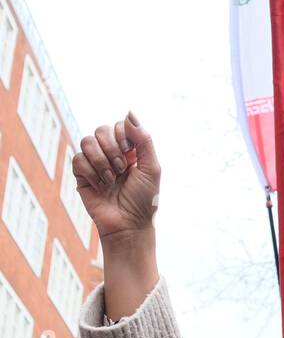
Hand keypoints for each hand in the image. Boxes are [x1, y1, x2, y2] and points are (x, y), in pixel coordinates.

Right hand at [74, 114, 162, 319]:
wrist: (128, 225)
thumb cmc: (144, 199)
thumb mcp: (152, 168)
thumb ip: (143, 139)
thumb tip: (129, 112)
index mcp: (131, 150)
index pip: (119, 126)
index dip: (122, 135)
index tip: (130, 152)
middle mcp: (112, 154)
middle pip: (100, 130)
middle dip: (112, 148)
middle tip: (122, 169)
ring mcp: (95, 163)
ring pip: (86, 142)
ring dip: (101, 160)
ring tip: (112, 179)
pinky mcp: (81, 175)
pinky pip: (77, 159)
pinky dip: (91, 172)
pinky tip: (101, 186)